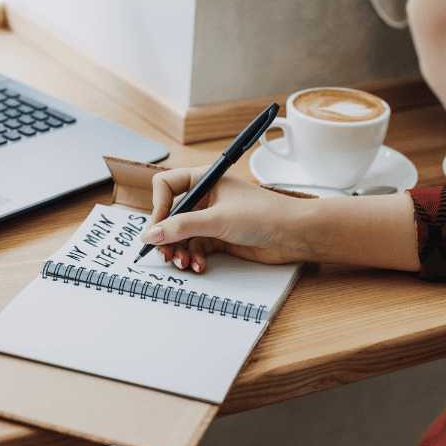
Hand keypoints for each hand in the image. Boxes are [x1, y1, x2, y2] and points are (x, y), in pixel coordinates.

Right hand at [140, 166, 315, 272]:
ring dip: (178, 250)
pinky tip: (199, 265)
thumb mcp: (217, 219)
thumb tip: (151, 235)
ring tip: (182, 262)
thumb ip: (181, 227)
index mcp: (203, 180)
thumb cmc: (264, 214)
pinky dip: (194, 257)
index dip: (158, 207)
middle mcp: (205, 198)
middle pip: (170, 215)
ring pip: (181, 235)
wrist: (295, 234)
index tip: (158, 228)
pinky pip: (195, 247)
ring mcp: (211, 218)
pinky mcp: (218, 237)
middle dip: (166, 236)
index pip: (165, 187)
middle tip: (165, 253)